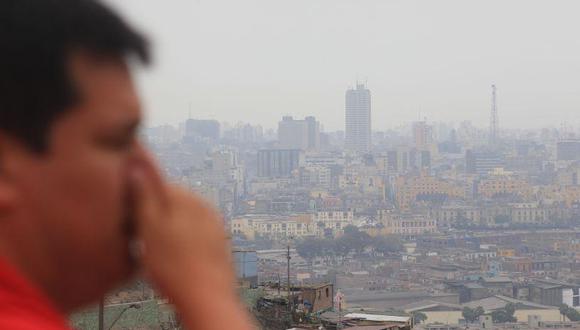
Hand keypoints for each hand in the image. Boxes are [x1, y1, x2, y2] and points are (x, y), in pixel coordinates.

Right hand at [130, 157, 253, 329]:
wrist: (206, 297)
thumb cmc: (174, 265)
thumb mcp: (149, 228)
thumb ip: (143, 195)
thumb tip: (137, 163)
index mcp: (186, 197)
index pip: (157, 181)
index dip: (138, 197)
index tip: (129, 214)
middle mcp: (204, 205)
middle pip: (171, 200)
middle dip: (155, 213)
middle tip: (140, 237)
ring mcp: (215, 223)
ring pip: (183, 218)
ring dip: (169, 228)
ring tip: (158, 253)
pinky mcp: (219, 242)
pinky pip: (195, 234)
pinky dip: (184, 242)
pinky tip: (176, 259)